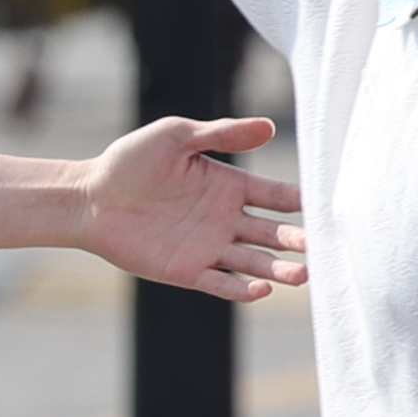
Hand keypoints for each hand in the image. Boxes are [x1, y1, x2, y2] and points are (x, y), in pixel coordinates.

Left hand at [74, 118, 306, 299]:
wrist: (89, 198)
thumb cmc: (129, 161)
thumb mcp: (177, 137)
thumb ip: (221, 134)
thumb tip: (269, 126)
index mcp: (228, 185)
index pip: (274, 196)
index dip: (300, 201)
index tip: (328, 206)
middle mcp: (224, 219)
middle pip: (272, 233)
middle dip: (298, 240)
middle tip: (321, 246)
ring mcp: (208, 247)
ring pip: (254, 263)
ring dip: (280, 270)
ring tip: (304, 275)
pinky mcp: (187, 271)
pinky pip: (221, 284)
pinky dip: (243, 290)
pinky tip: (262, 289)